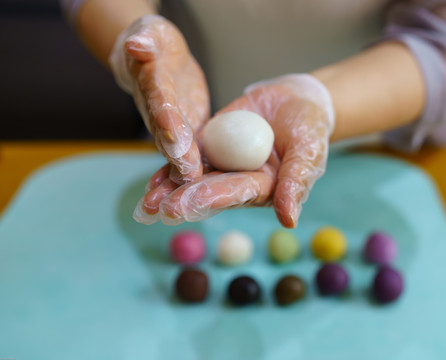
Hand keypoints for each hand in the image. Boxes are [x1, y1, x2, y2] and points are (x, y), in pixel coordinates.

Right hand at [109, 15, 208, 180]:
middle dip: (176, 152)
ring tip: (196, 185)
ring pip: (176, 148)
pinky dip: (192, 168)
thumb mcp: (152, 33)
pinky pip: (189, 150)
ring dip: (184, 167)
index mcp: (151, 84)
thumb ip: (146, 40)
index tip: (173, 131)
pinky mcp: (185, 131)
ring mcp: (170, 124)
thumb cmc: (154, 42)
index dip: (165, 116)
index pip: (159, 101)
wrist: (154, 60)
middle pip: (166, 133)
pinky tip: (204, 187)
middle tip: (188, 171)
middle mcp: (157, 111)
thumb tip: (137, 46)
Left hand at [134, 74, 334, 227]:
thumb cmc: (310, 130)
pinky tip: (152, 180)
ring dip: (170, 190)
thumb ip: (296, 183)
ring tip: (146, 203)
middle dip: (183, 199)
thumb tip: (289, 221)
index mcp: (262, 187)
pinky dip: (170, 165)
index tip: (185, 205)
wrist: (297, 101)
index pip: (235, 193)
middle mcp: (238, 180)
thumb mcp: (308, 153)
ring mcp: (223, 163)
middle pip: (208, 190)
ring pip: (193, 178)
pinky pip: (189, 155)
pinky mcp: (211, 144)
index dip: (211, 198)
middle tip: (158, 209)